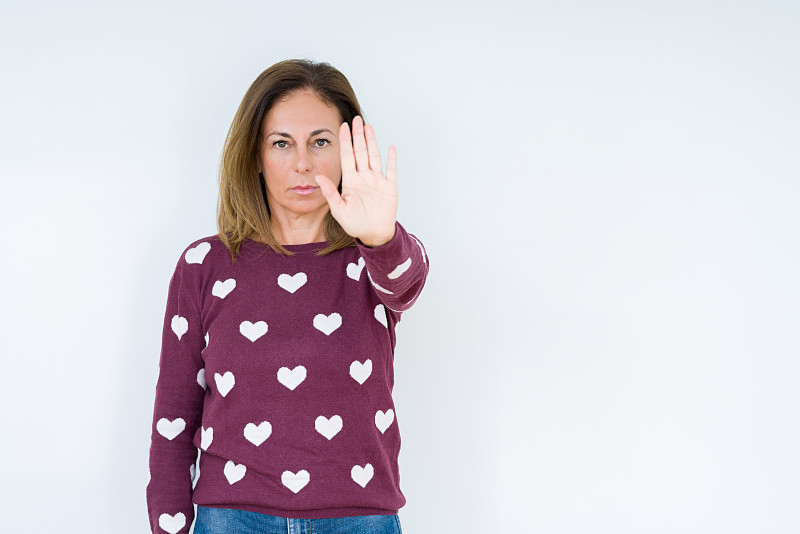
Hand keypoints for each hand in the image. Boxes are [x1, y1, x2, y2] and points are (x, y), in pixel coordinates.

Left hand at [314, 116, 397, 246]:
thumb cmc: (355, 224)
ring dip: (372, 141)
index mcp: (351, 181)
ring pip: (374, 156)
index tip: (342, 126)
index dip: (345, 141)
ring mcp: (377, 181)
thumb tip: (318, 178)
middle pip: (360, 152)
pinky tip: (390, 147)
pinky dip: (391, 159)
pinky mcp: (389, 187)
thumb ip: (330, 193)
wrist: (373, 235)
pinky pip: (391, 169)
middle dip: (358, 135)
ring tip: (368, 127)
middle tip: (355, 119)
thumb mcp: (339, 210)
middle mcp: (364, 177)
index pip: (347, 157)